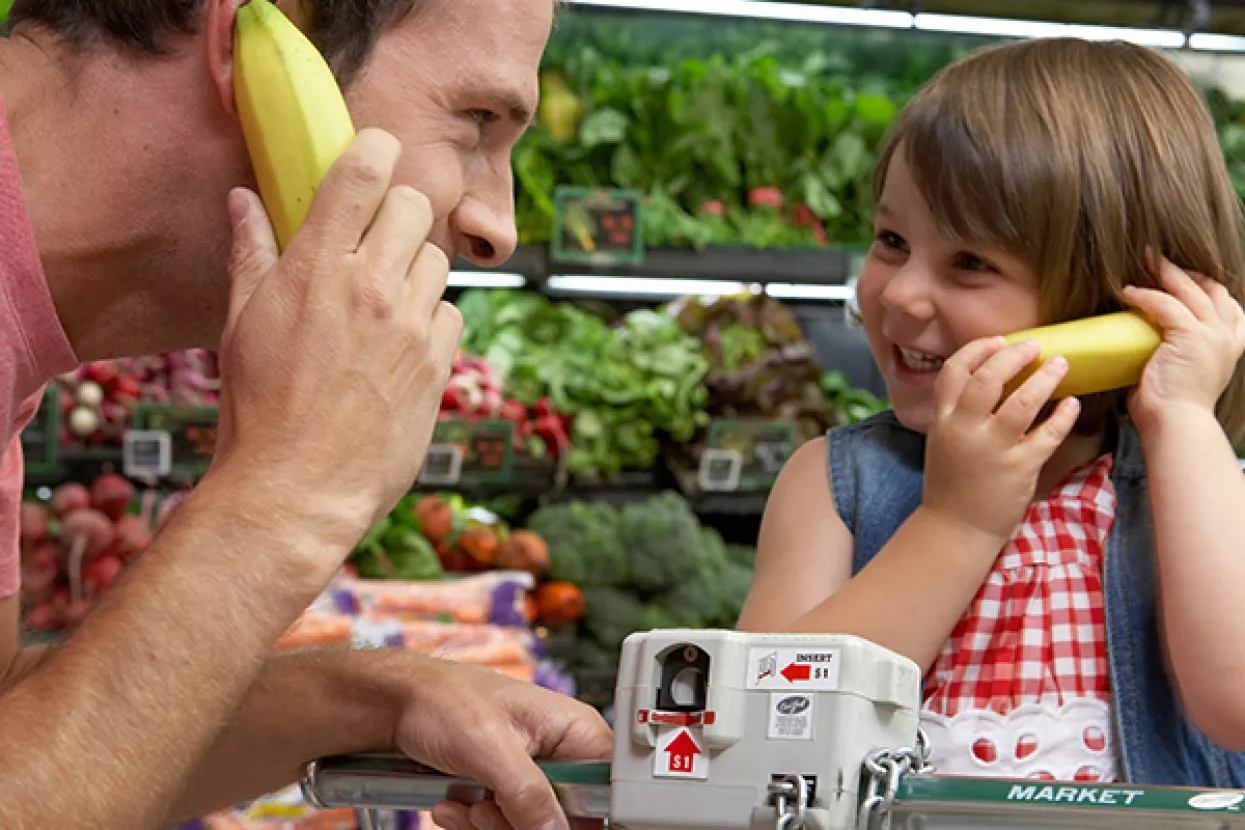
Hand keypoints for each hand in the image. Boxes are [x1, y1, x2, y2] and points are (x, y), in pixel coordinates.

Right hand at [209, 129, 461, 555]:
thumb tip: (243, 201)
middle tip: (378, 239)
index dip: (377, 150)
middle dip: (400, 212)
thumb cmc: (258, 410)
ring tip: (383, 303)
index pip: (363, 172)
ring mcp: (410, 327)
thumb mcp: (240, 325)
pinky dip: (431, 321)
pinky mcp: (437, 366)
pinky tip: (400, 346)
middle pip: (416, 206)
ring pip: (439, 261)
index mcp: (315, 268)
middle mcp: (370, 288)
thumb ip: (251, 255)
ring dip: (416, 271)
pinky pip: (450, 315)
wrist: (297, 490)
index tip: (376, 154)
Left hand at [394, 657, 612, 829]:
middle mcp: (560, 754)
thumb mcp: (489, 746)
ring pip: (535, 826)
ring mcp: (533, 775)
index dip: (583, 810)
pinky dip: (476, 824)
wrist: (397, 705)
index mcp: (573, 730)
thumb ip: (528, 791)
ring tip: (466, 804)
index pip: (607, 784)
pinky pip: (507, 825)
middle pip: (569, 816)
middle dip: (524, 823)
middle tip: (489, 809)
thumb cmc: (442, 700)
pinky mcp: (507, 791)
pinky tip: (455, 805)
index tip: (551, 821)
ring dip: (493, 826)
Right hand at [922, 337, 1080, 542]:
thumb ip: (959, 411)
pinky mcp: (1020, 467)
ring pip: (1022, 401)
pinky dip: (1063, 415)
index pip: (954, 370)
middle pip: (988, 378)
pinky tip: (1072, 403)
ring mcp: (993, 449)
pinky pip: (1048, 434)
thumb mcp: (943, 440)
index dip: (977, 349)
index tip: (998, 341)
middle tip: (1034, 347)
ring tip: (1060, 364)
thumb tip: (991, 377)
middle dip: (1014, 355)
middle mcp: (965, 429)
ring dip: (1045, 378)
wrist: (956, 528)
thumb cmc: (951, 483)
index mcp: (943, 420)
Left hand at [1123, 255, 1244, 435]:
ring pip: (1191, 290)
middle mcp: (1227, 336)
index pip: (1226, 303)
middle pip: (1211, 289)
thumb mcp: (1180, 372)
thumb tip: (1144, 342)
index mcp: (1230, 345)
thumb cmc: (1169, 408)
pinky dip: (1146, 295)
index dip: (1203, 284)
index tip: (1179, 275)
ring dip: (1165, 272)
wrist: (1176, 424)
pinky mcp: (1191, 336)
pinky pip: (1166, 304)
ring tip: (1144, 260)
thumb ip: (1174, 352)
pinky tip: (1129, 292)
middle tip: (1156, 258)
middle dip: (1184, 271)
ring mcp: (1213, 335)